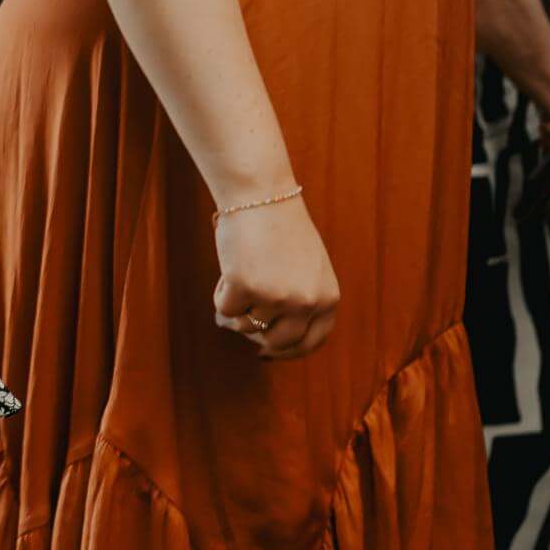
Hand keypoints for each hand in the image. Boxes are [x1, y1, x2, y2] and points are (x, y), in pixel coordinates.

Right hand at [211, 192, 338, 359]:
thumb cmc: (281, 229)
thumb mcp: (308, 270)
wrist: (261, 197)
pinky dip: (221, 294)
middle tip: (242, 320)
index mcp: (327, 298)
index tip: (267, 352)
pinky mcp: (245, 287)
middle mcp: (306, 302)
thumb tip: (269, 341)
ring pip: (246, 325)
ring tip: (238, 278)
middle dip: (256, 334)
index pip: (311, 343)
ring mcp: (276, 297)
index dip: (288, 351)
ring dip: (238, 308)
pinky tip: (228, 270)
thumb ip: (302, 302)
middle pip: (276, 342)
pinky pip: (225, 309)